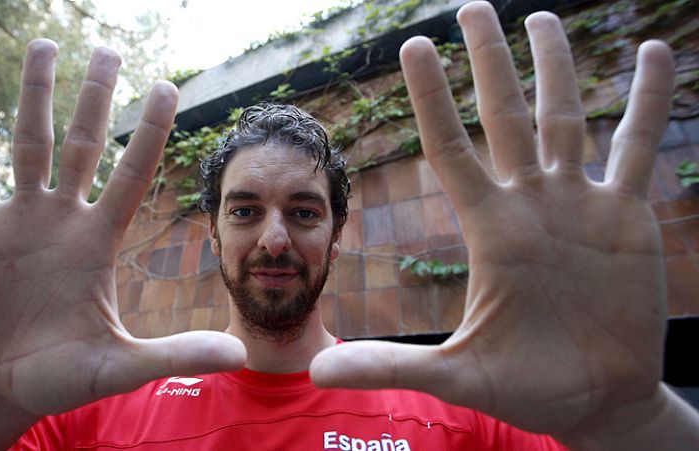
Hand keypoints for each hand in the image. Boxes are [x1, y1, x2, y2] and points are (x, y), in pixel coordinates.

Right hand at [0, 40, 243, 416]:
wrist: (0, 386)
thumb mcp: (120, 365)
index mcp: (100, 240)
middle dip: (96, 97)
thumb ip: (175, 353)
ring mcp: (22, 218)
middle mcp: (65, 219)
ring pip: (31, 142)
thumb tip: (240, 355)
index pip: (132, 173)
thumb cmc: (62, 377)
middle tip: (109, 48)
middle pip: (86, 144)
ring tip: (43, 44)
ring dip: (35, 95)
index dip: (150, 130)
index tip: (168, 85)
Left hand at [311, 1, 673, 440]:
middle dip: (491, 62)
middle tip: (473, 8)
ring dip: (557, 67)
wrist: (597, 401)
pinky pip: (637, 147)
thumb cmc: (527, 386)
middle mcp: (531, 204)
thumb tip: (314, 371)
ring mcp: (580, 204)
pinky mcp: (627, 218)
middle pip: (506, 116)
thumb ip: (389, 365)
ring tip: (542, 18)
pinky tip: (652, 54)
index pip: (452, 147)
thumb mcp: (456, 374)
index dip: (433, 98)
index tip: (412, 47)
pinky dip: (646, 102)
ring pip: (566, 118)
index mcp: (490, 228)